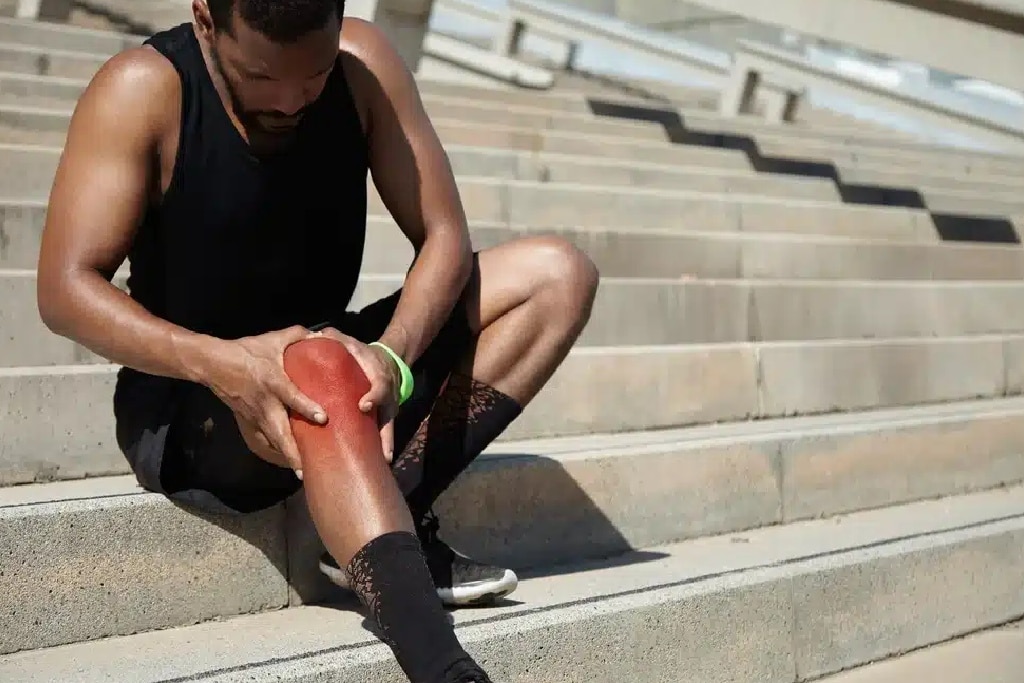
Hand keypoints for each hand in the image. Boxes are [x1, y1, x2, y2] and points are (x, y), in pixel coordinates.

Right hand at [202, 326, 325, 476]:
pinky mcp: (249, 421)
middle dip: (293, 452)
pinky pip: (264, 439)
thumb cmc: (246, 351)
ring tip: (303, 474)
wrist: (213, 364)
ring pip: (272, 441)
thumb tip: (322, 335)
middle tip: (307, 470)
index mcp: (273, 381)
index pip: (291, 396)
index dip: (306, 407)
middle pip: (279, 432)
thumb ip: (298, 335)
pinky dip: (277, 451)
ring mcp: (255, 415)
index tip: (323, 418)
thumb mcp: (272, 339)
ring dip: (286, 457)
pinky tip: (290, 462)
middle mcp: (265, 403)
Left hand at [313, 328, 400, 461]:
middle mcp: (388, 394)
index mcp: (379, 373)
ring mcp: (389, 408)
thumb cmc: (361, 353)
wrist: (387, 361)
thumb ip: (334, 339)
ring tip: (381, 463)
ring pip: (389, 428)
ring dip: (386, 446)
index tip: (364, 406)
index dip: (375, 395)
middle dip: (384, 433)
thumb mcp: (350, 342)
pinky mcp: (385, 418)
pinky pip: (385, 434)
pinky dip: (383, 448)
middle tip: (379, 451)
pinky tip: (378, 464)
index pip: (381, 384)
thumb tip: (314, 336)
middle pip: (390, 414)